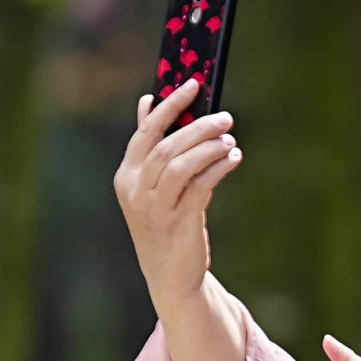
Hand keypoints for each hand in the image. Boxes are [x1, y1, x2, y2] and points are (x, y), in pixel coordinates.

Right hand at [113, 79, 241, 309]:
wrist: (169, 275)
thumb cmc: (163, 220)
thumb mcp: (149, 184)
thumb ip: (150, 145)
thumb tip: (147, 100)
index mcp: (126, 176)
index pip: (146, 133)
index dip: (169, 106)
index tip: (193, 85)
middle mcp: (136, 191)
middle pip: (166, 147)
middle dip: (197, 127)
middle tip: (225, 117)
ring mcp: (155, 209)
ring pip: (182, 165)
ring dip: (210, 147)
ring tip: (229, 140)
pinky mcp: (179, 223)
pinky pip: (201, 186)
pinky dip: (219, 167)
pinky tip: (233, 158)